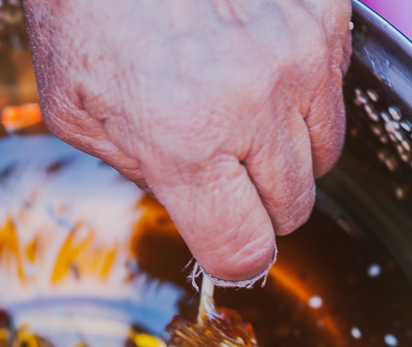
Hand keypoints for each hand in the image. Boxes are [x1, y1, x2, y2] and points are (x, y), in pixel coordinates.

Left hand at [25, 0, 351, 282]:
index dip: (234, 257)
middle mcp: (253, 104)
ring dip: (289, 150)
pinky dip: (302, 88)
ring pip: (325, 153)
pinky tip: (257, 62)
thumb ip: (140, 174)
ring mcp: (298, 55)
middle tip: (225, 170)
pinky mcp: (324, 14)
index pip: (245, 250)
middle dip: (260, 203)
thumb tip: (190, 206)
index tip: (227, 244)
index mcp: (184, 144)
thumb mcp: (77, 114)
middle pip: (293, 208)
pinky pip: (334, 86)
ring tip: (242, 112)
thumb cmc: (83, 8)